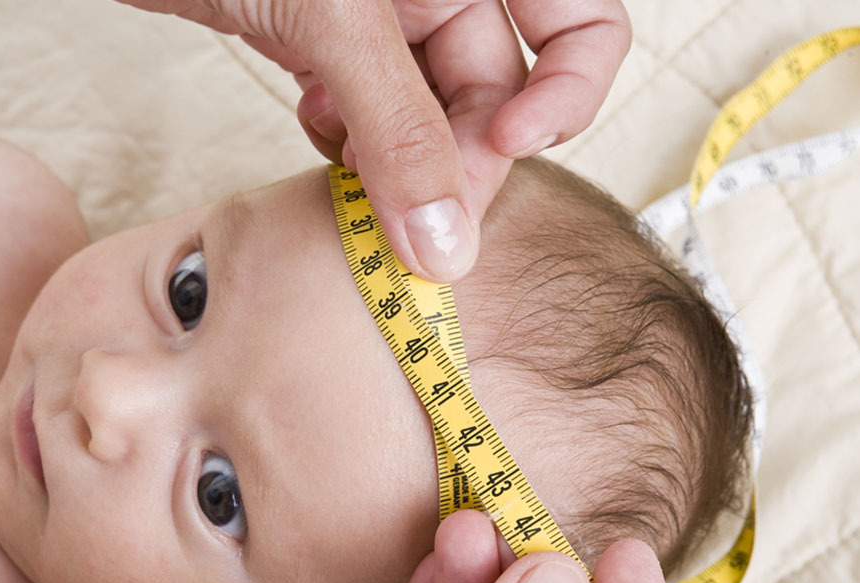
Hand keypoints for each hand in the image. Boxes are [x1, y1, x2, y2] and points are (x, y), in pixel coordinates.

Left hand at [116, 0, 629, 281]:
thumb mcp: (334, 19)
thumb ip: (396, 129)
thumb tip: (444, 242)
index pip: (582, 24)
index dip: (566, 93)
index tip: (509, 146)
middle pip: (494, 92)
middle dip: (457, 162)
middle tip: (413, 223)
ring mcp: (384, 18)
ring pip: (428, 117)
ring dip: (399, 168)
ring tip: (356, 183)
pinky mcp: (326, 46)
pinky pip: (369, 117)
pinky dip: (351, 145)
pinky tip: (318, 134)